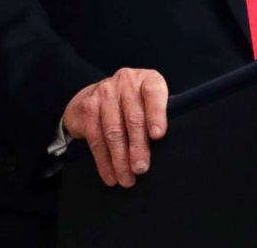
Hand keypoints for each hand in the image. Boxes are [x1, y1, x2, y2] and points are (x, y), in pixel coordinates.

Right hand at [62, 68, 167, 187]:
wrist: (95, 94)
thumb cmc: (133, 102)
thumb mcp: (148, 101)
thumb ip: (158, 116)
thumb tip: (167, 147)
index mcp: (147, 79)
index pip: (154, 94)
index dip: (156, 115)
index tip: (158, 136)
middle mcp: (126, 81)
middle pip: (133, 117)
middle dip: (138, 146)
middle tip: (141, 168)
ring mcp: (105, 92)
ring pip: (113, 131)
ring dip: (120, 159)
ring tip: (127, 178)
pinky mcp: (89, 108)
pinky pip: (96, 139)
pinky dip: (104, 161)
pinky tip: (111, 175)